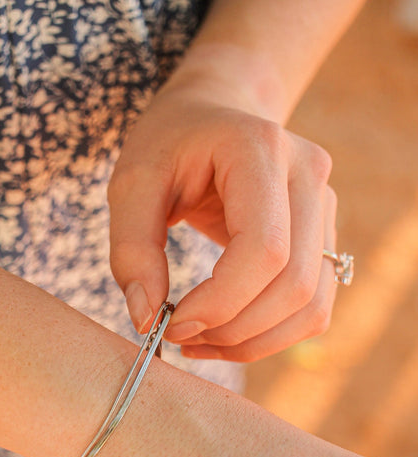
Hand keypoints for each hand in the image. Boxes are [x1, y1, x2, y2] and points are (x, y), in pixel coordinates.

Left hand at [109, 51, 337, 361]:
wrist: (212, 115)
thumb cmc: (168, 144)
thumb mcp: (131, 184)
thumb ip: (132, 250)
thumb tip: (146, 320)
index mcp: (261, 150)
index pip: (264, 249)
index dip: (221, 302)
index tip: (171, 325)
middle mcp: (309, 176)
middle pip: (294, 285)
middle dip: (233, 329)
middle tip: (179, 335)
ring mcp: (326, 207)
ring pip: (310, 306)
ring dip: (254, 342)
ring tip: (199, 341)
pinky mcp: (324, 237)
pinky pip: (313, 308)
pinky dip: (270, 336)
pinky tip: (225, 333)